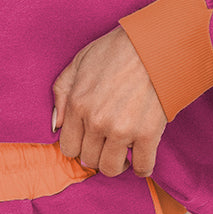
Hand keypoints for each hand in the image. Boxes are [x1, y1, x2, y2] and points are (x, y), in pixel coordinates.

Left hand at [51, 24, 167, 176]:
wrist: (156, 44)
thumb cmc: (118, 50)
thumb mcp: (79, 62)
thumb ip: (61, 93)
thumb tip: (56, 125)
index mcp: (78, 104)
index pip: (68, 147)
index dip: (78, 146)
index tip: (88, 142)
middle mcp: (96, 121)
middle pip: (88, 160)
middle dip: (96, 155)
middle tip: (106, 145)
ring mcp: (122, 130)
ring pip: (111, 168)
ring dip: (116, 164)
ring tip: (122, 153)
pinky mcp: (148, 134)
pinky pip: (142, 166)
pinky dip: (141, 167)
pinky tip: (140, 159)